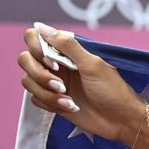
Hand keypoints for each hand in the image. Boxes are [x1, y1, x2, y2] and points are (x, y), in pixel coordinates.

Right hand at [17, 22, 144, 142]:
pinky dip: (50, 104)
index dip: (36, 49)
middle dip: (40, 75)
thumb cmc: (113, 92)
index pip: (33, 38)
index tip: (54, 63)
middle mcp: (56, 65)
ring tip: (70, 102)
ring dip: (47, 93)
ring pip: (28, 81)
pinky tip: (71, 108)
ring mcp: (54, 83)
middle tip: (62, 86)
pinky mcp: (53, 101)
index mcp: (66, 52)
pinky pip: (35, 99)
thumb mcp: (93, 65)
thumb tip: (40, 26)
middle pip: (25, 60)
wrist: (122, 122)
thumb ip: (67, 45)